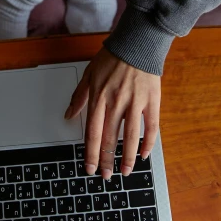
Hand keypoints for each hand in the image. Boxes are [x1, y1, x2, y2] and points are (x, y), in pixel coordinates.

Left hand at [64, 47, 160, 178]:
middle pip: (109, 138)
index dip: (90, 153)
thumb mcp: (89, 75)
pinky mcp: (151, 101)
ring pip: (130, 137)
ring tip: (125, 171)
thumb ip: (79, 97)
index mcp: (99, 98)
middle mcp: (116, 103)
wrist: (137, 44)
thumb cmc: (112, 59)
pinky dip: (148, 143)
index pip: (92, 132)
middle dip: (106, 160)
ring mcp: (135, 103)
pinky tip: (144, 154)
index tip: (89, 167)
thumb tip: (68, 115)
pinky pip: (151, 127)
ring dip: (127, 157)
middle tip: (106, 176)